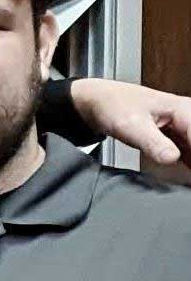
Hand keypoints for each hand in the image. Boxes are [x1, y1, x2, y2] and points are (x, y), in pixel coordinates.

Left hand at [70, 77, 190, 173]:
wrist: (98, 102)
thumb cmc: (114, 105)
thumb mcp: (131, 126)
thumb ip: (152, 143)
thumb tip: (171, 158)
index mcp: (185, 110)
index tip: (189, 168)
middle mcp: (189, 118)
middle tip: (185, 174)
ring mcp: (184, 128)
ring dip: (190, 163)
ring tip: (183, 177)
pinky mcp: (177, 138)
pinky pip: (189, 154)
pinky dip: (188, 164)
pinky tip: (184, 177)